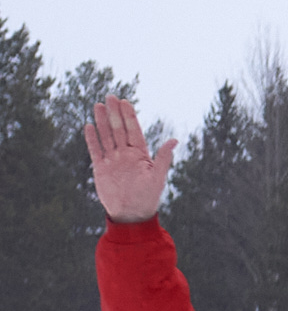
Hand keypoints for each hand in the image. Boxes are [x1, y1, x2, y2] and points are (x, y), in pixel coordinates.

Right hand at [82, 97, 175, 224]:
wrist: (131, 214)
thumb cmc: (148, 197)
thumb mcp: (157, 177)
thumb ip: (163, 158)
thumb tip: (175, 140)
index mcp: (140, 155)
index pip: (133, 131)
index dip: (129, 116)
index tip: (124, 101)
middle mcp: (126, 154)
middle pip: (118, 129)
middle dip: (114, 113)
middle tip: (110, 96)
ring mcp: (113, 160)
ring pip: (106, 136)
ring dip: (102, 121)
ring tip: (98, 105)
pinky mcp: (101, 168)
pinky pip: (96, 150)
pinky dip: (92, 139)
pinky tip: (89, 126)